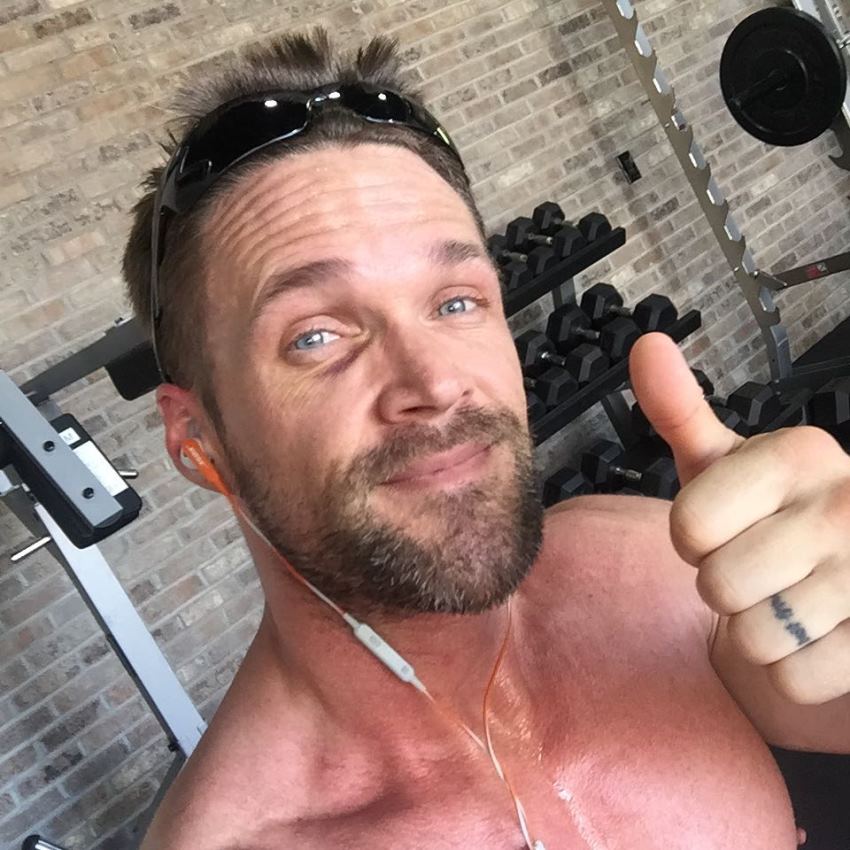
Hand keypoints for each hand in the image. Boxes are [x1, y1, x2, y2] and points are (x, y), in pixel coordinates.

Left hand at [629, 333, 849, 703]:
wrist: (846, 584)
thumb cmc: (767, 520)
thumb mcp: (725, 464)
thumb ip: (680, 410)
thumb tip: (646, 344)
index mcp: (801, 454)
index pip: (689, 524)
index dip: (693, 538)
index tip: (726, 527)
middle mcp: (847, 505)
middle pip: (718, 584)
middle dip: (725, 588)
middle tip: (760, 569)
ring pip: (755, 638)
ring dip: (758, 632)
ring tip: (788, 601)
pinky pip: (793, 679)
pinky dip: (792, 671)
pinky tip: (817, 636)